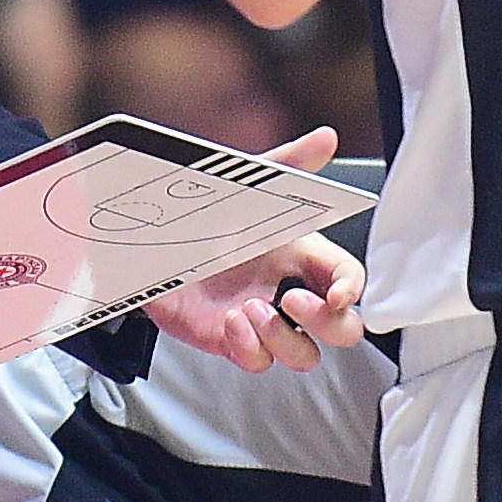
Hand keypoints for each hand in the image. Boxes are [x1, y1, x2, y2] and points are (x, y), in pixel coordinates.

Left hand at [145, 128, 365, 371]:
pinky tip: (230, 323)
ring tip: (251, 309)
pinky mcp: (232, 341)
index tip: (337, 293)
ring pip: (305, 355)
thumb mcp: (248, 185)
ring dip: (285, 340)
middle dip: (328, 323)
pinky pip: (258, 362)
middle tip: (292, 301)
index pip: (348, 280)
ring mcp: (262, 320)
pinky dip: (250, 348)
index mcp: (301, 255)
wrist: (149, 239)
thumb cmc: (206, 213)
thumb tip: (324, 138)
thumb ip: (289, 164)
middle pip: (343, 329)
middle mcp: (287, 290)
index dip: (352, 290)